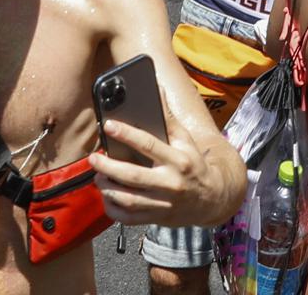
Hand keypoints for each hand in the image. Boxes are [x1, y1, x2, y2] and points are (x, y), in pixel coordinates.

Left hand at [88, 114, 214, 227]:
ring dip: (108, 189)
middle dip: (109, 167)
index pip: (149, 145)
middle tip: (94, 158)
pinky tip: (106, 197)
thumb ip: (168, 117)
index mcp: (179, 160)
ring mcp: (164, 204)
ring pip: (129, 200)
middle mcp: (171, 183)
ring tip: (98, 177)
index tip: (108, 125)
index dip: (127, 134)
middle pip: (134, 176)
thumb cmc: (194, 164)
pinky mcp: (157, 218)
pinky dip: (113, 209)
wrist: (213, 198)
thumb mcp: (186, 139)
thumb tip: (156, 88)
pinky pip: (130, 219)